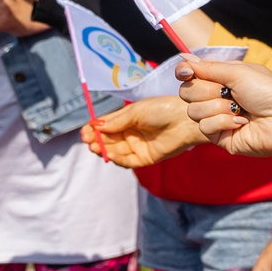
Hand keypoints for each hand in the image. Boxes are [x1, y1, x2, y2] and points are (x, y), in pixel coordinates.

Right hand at [84, 96, 208, 167]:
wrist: (186, 119)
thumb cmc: (163, 109)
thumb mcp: (136, 111)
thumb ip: (117, 120)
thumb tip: (96, 126)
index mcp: (129, 119)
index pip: (107, 126)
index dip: (95, 129)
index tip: (84, 131)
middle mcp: (132, 133)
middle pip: (109, 140)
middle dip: (97, 140)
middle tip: (87, 140)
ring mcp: (138, 146)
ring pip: (116, 151)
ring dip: (104, 149)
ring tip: (94, 146)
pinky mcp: (146, 158)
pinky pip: (128, 161)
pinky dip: (118, 159)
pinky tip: (110, 154)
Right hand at [179, 60, 271, 159]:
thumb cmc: (267, 92)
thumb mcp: (238, 72)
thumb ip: (208, 67)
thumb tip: (183, 56)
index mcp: (221, 79)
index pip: (189, 75)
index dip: (184, 72)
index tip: (186, 72)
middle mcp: (215, 97)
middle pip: (186, 92)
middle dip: (206, 90)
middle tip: (227, 92)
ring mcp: (216, 118)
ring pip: (193, 111)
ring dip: (218, 107)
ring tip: (239, 109)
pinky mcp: (219, 136)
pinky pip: (204, 127)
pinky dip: (223, 122)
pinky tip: (241, 123)